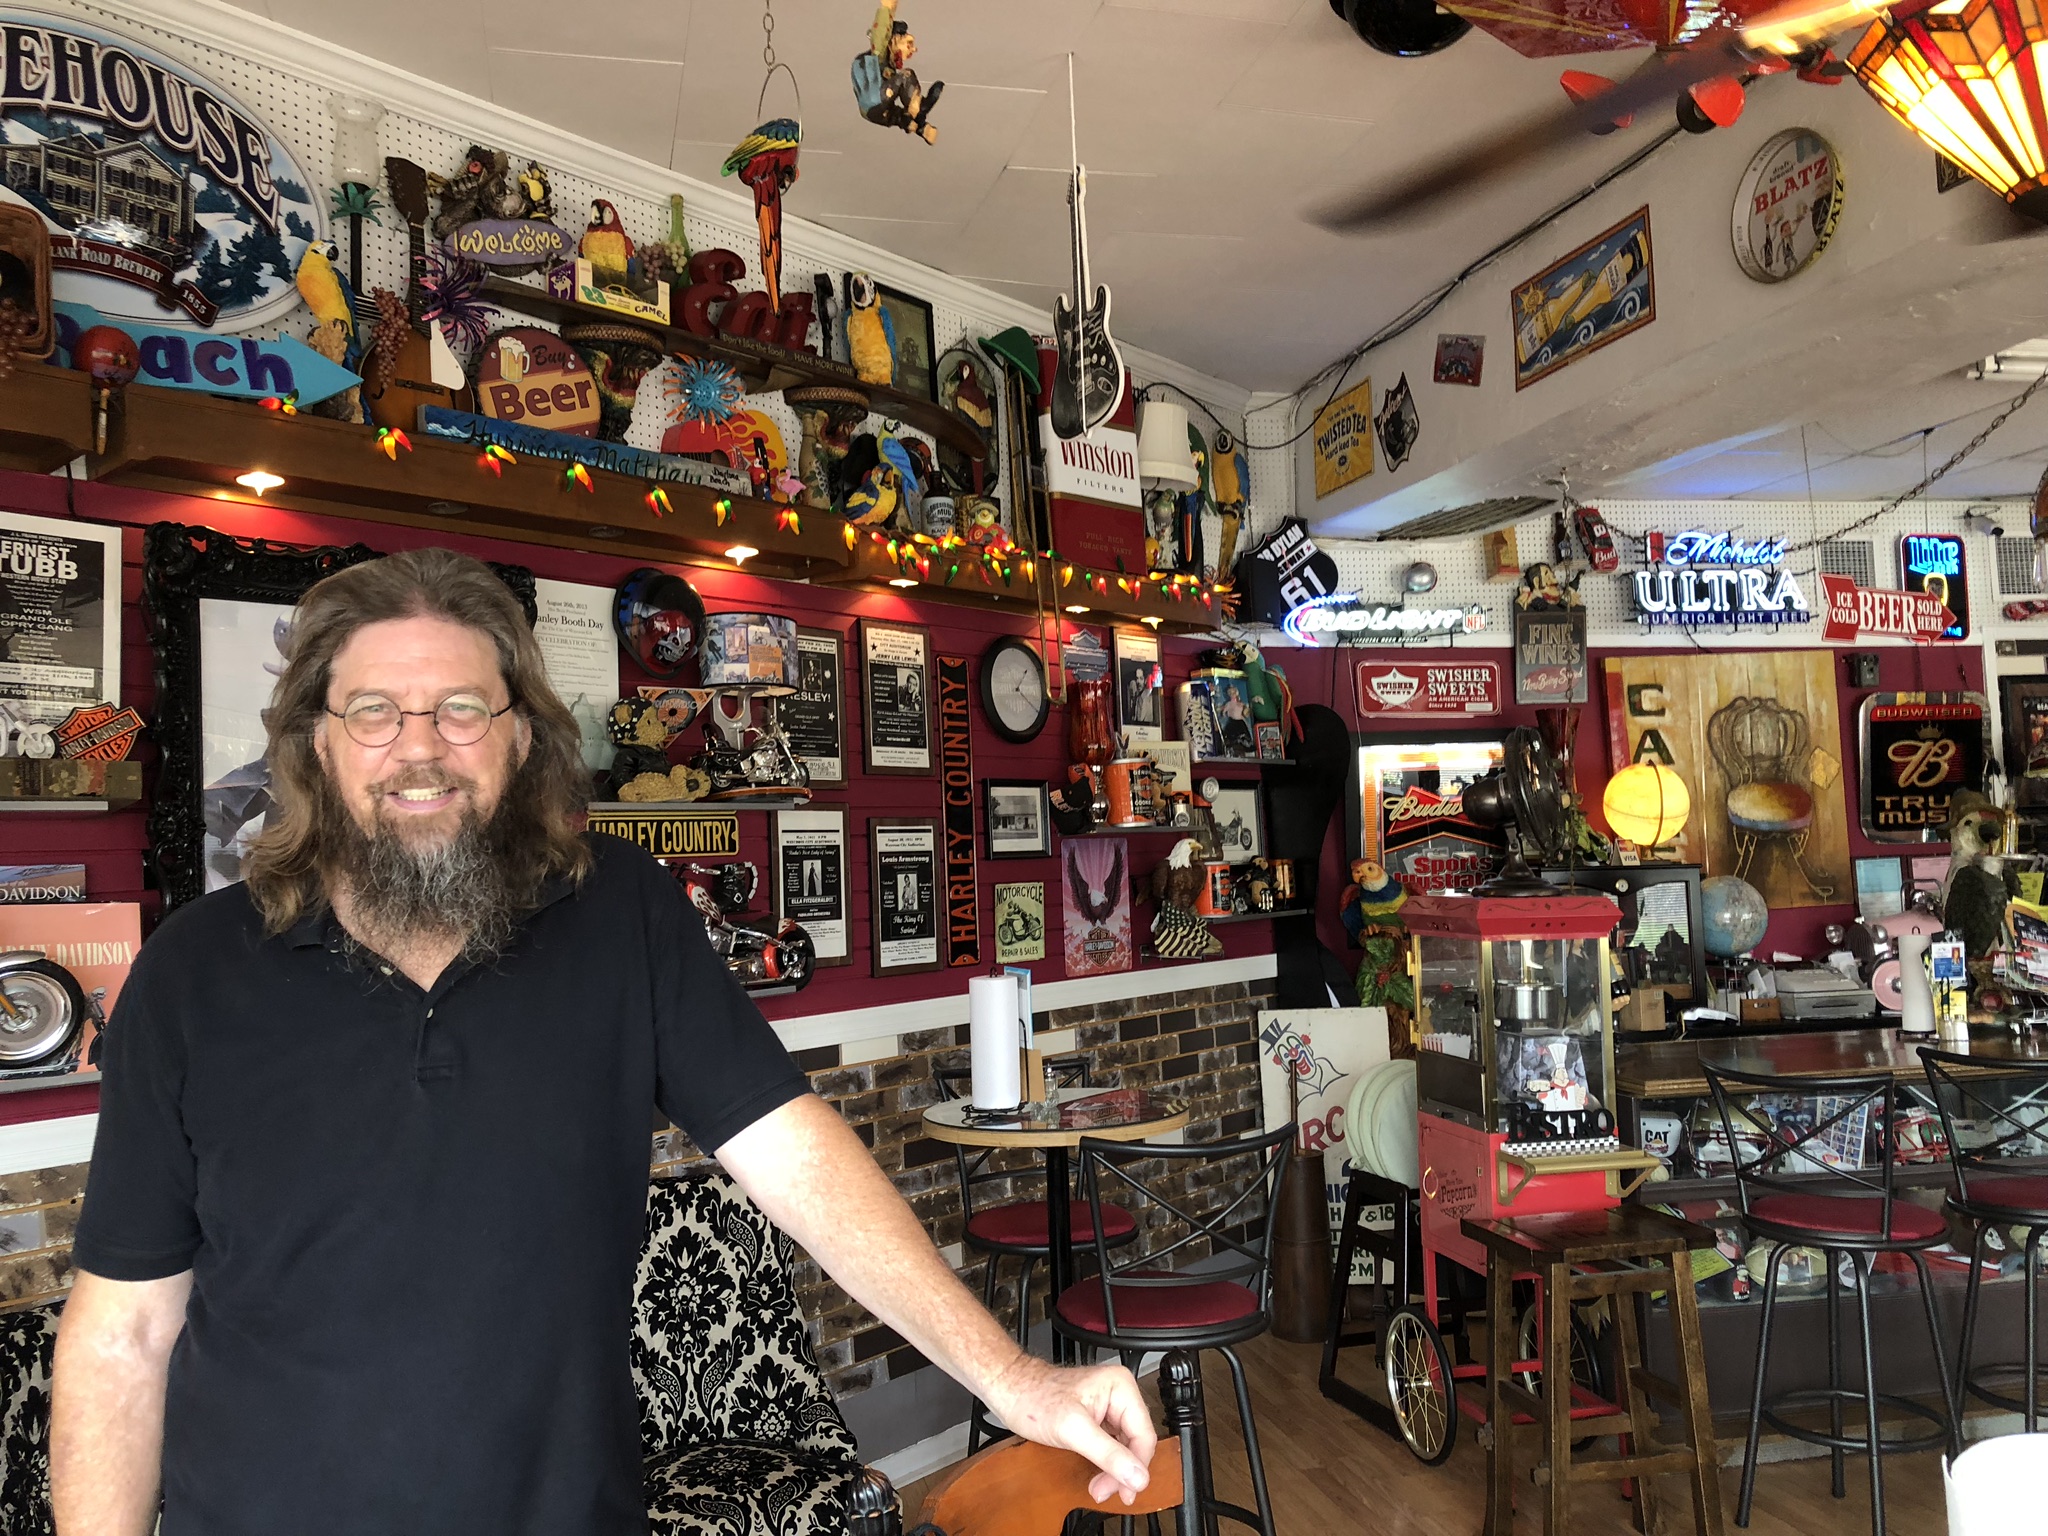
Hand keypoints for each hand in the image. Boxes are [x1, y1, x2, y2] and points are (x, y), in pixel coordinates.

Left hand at [982, 1355, 1156, 1504]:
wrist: (1010, 1391)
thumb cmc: (1033, 1398)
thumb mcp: (1072, 1430)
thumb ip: (1107, 1454)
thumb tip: (1136, 1475)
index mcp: (1121, 1387)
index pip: (1144, 1435)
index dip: (1136, 1467)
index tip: (1126, 1489)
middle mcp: (1119, 1394)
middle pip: (1136, 1443)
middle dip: (1122, 1471)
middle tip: (1106, 1491)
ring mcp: (1109, 1406)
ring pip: (1125, 1447)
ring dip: (1114, 1471)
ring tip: (1100, 1487)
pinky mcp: (1097, 1418)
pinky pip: (1112, 1446)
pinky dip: (1106, 1464)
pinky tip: (1098, 1475)